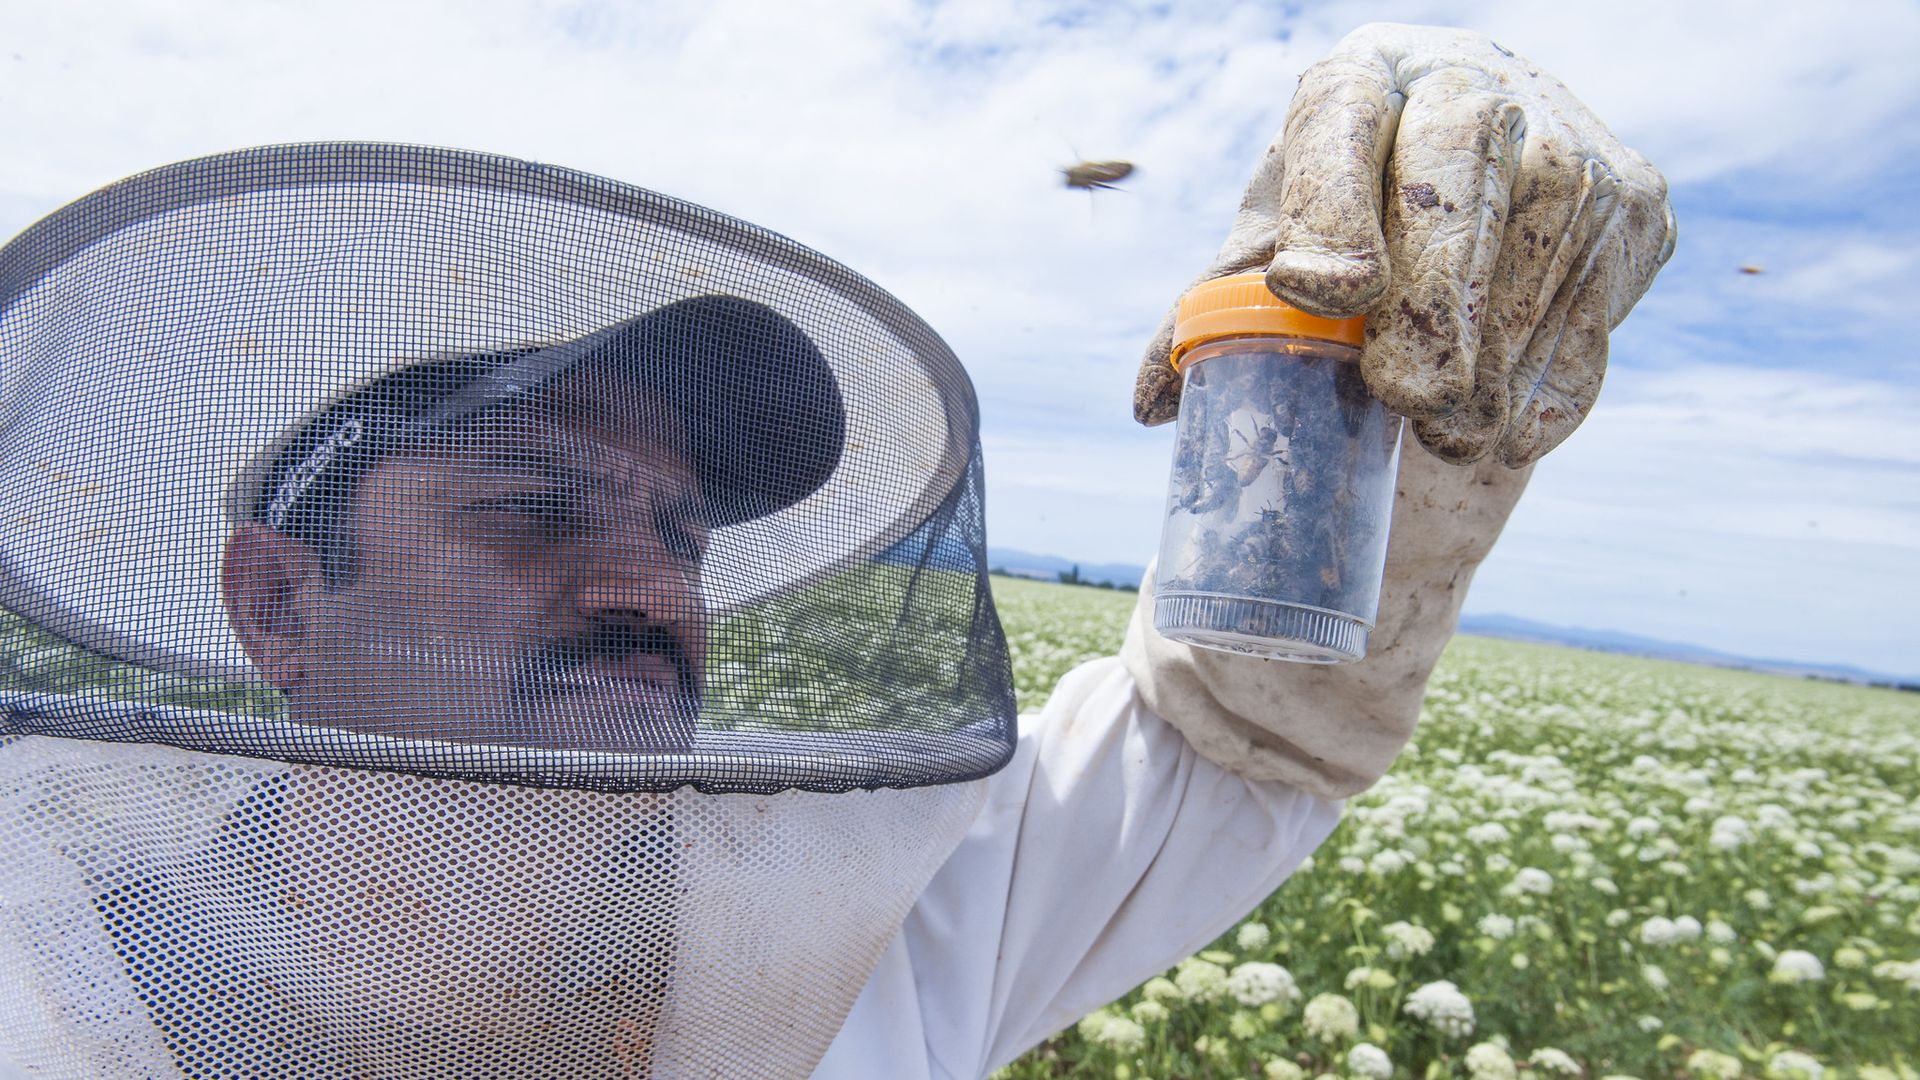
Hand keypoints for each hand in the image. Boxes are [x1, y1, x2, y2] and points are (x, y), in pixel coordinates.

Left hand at [1134, 23, 1676, 465]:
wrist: (1484, 172)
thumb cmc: (1349, 214)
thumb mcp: (1276, 237)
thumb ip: (1211, 306)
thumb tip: (1151, 405)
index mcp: (1361, 78)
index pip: (1343, 125)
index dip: (1331, 209)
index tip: (1318, 292)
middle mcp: (1475, 85)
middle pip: (1456, 193)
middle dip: (1431, 308)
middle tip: (1399, 396)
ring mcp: (1572, 141)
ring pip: (1536, 270)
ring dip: (1487, 374)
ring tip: (1440, 428)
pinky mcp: (1638, 208)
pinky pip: (1593, 319)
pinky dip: (1546, 394)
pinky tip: (1500, 427)